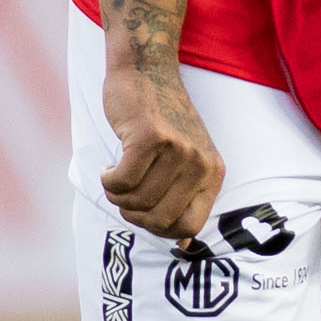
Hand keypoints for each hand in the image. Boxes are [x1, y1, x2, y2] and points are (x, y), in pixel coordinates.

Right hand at [100, 65, 226, 241]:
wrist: (147, 73)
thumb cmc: (160, 123)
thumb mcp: (186, 161)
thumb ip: (184, 199)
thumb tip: (183, 247)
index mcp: (213, 174)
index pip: (190, 227)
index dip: (160, 230)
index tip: (143, 213)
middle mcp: (200, 163)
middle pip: (158, 220)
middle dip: (132, 214)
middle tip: (124, 191)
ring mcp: (178, 150)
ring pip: (135, 201)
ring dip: (116, 194)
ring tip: (118, 173)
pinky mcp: (150, 138)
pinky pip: (120, 182)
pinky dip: (107, 179)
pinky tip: (109, 165)